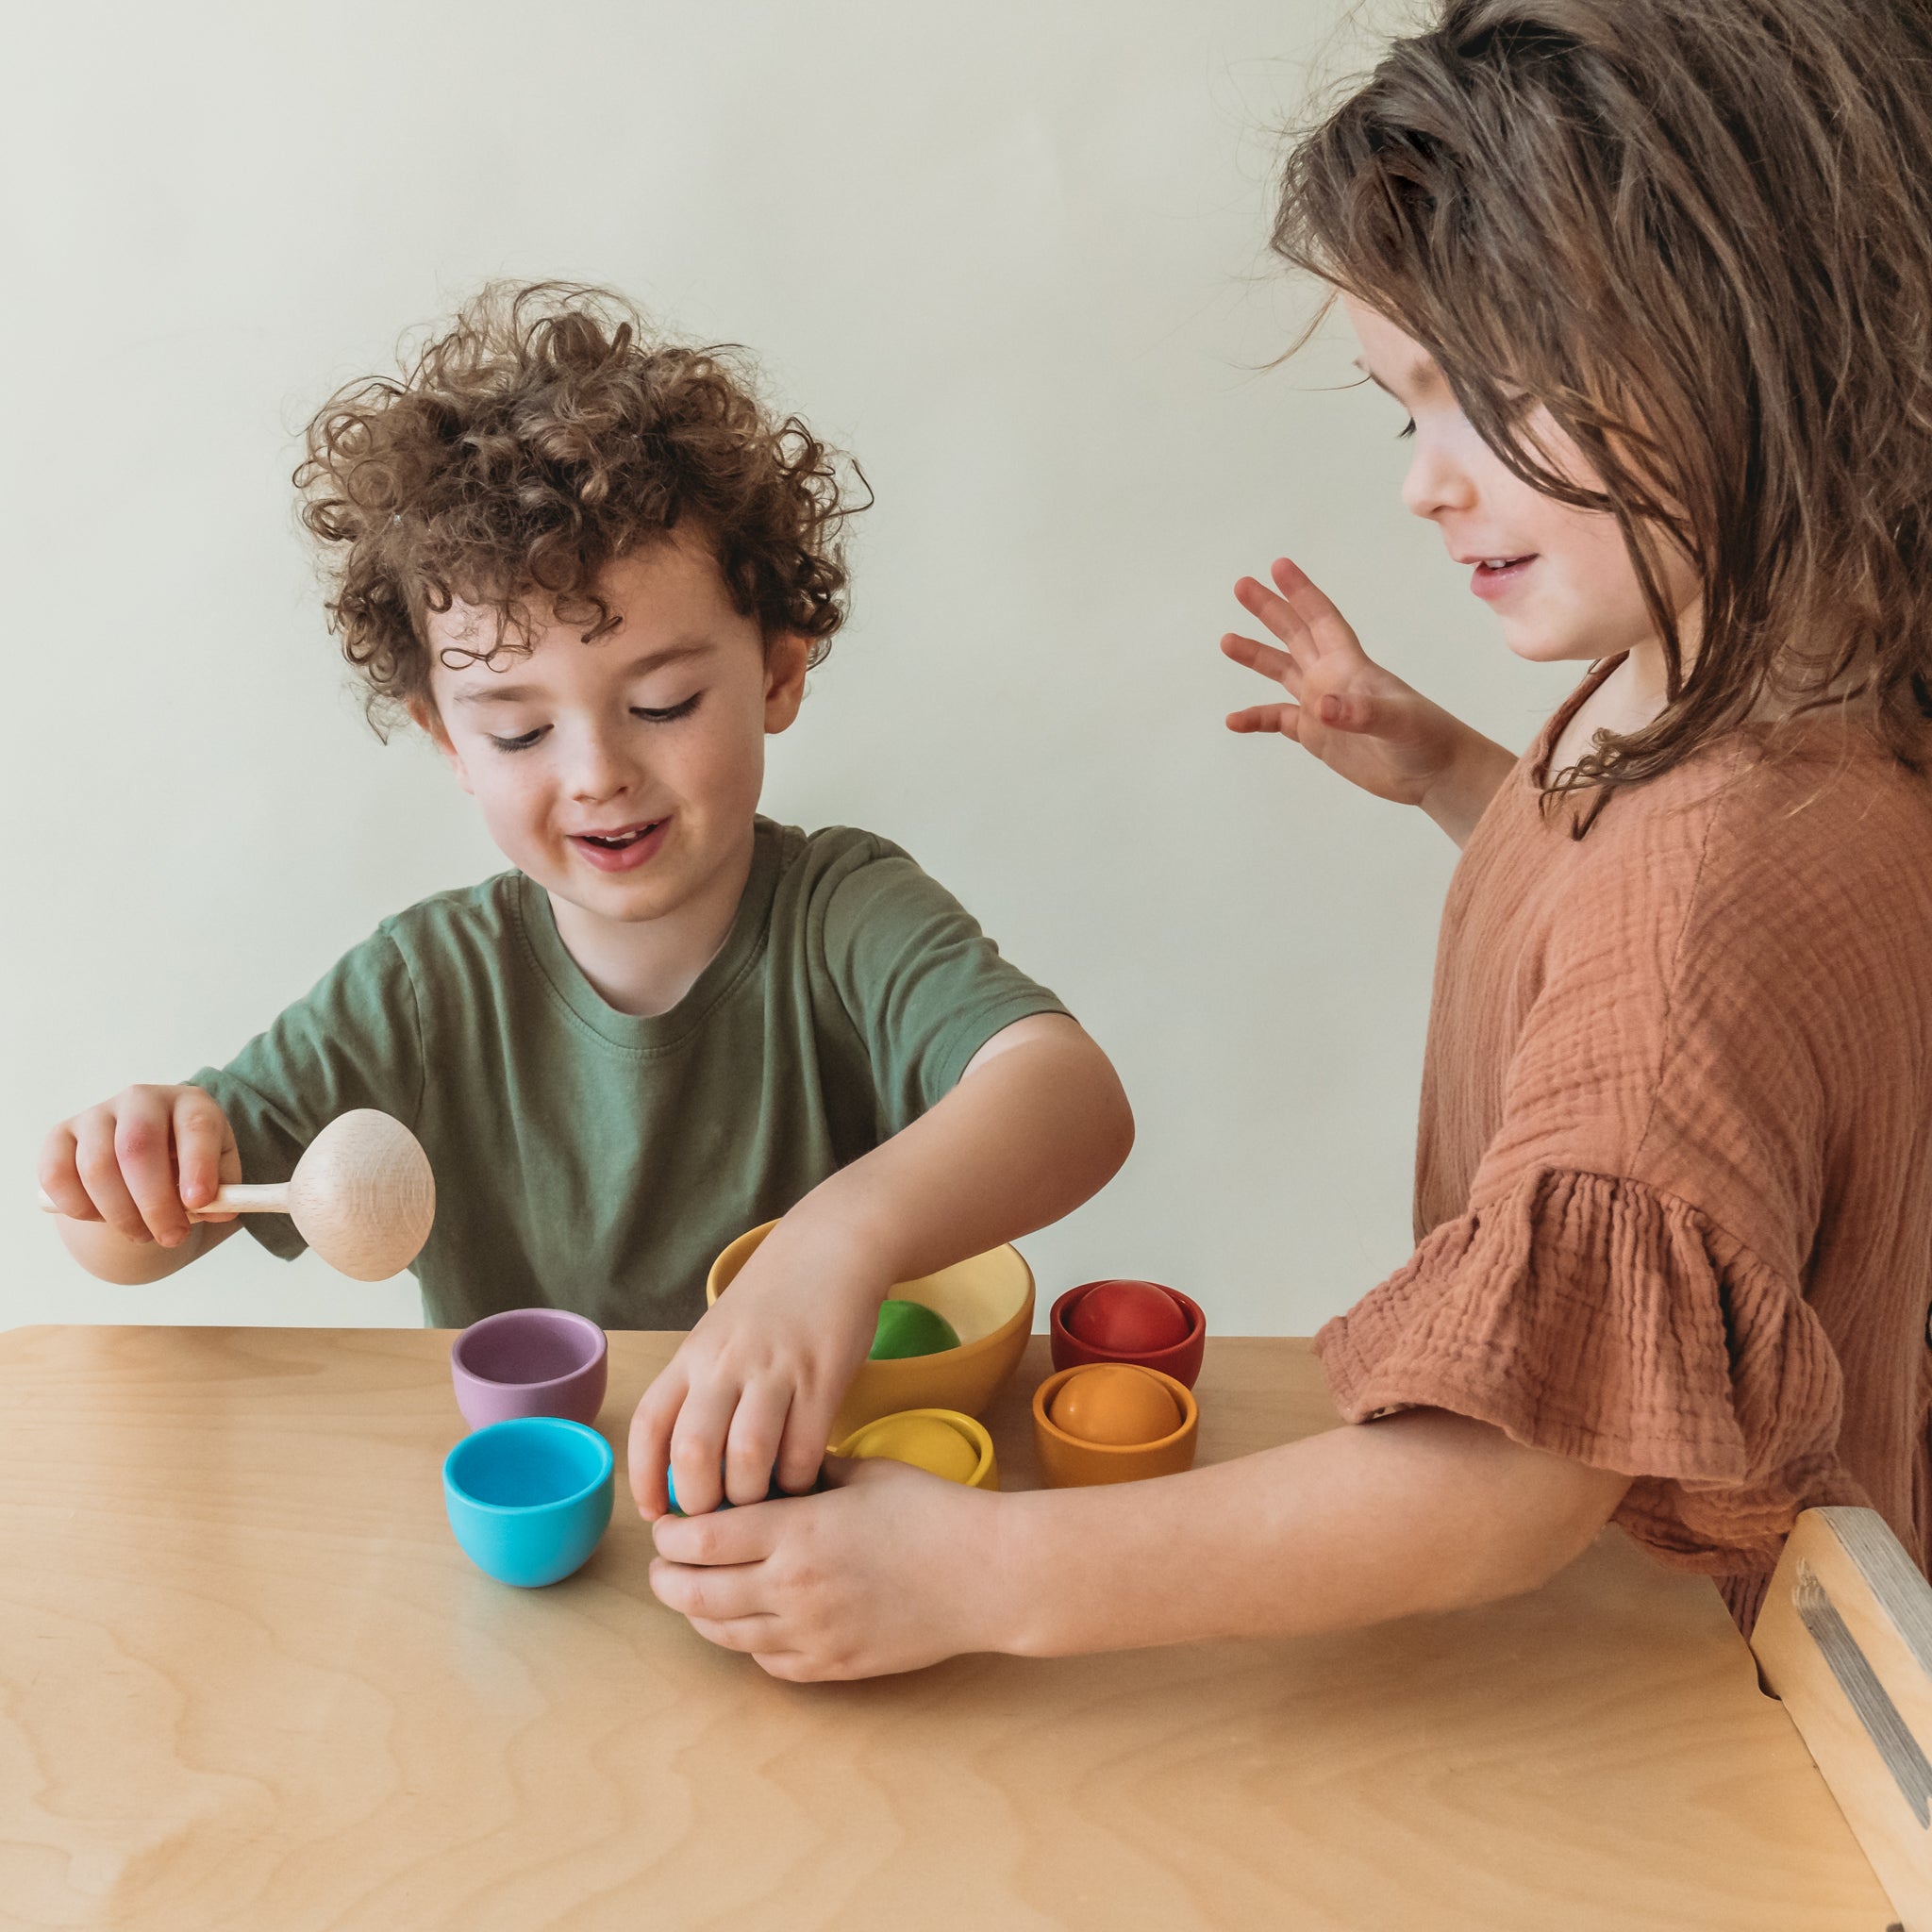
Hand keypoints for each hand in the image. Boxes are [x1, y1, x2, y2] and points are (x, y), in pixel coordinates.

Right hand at [39, 1084, 240, 1247]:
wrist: (143, 1163)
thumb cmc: (186, 1168)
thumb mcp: (217, 1176)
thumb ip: (224, 1193)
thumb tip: (217, 1209)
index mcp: (190, 1103)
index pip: (196, 1125)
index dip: (197, 1164)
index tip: (199, 1203)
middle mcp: (142, 1099)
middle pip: (138, 1146)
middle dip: (154, 1202)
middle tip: (170, 1237)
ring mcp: (96, 1114)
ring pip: (97, 1167)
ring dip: (120, 1214)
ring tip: (142, 1233)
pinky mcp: (60, 1135)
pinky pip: (57, 1176)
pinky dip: (79, 1208)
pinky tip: (103, 1218)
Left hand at [628, 1214, 891, 1519]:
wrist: (829, 1250)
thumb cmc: (770, 1305)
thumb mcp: (718, 1337)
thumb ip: (700, 1391)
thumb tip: (686, 1469)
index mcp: (692, 1356)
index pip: (650, 1424)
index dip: (644, 1478)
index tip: (657, 1514)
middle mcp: (726, 1363)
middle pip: (693, 1450)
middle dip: (699, 1501)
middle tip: (715, 1519)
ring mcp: (775, 1369)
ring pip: (748, 1455)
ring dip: (751, 1495)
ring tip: (759, 1504)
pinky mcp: (822, 1376)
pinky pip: (804, 1446)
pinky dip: (798, 1478)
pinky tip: (800, 1481)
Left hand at [648, 1455, 1006, 1678]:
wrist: (987, 1576)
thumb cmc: (932, 1512)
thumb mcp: (864, 1472)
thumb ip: (808, 1471)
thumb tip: (769, 1470)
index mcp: (796, 1531)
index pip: (699, 1539)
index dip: (670, 1535)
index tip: (668, 1523)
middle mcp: (792, 1588)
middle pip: (695, 1594)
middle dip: (668, 1579)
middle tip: (665, 1565)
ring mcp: (811, 1635)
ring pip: (723, 1635)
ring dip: (699, 1613)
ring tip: (695, 1592)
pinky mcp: (832, 1666)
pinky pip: (766, 1662)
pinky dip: (747, 1642)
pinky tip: (752, 1620)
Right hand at [1221, 558, 1478, 810]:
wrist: (1433, 773)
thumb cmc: (1426, 738)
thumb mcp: (1396, 723)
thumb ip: (1359, 713)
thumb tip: (1319, 705)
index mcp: (1351, 665)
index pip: (1321, 619)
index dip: (1301, 593)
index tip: (1278, 566)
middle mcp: (1332, 678)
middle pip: (1295, 635)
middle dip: (1270, 610)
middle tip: (1242, 586)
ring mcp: (1322, 706)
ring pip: (1281, 672)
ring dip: (1256, 657)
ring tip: (1227, 640)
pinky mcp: (1316, 735)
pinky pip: (1277, 720)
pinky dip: (1255, 718)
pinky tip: (1233, 721)